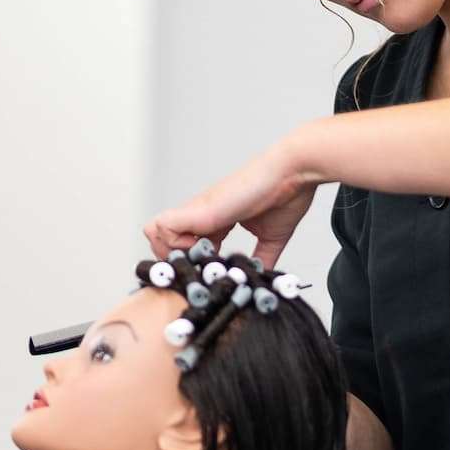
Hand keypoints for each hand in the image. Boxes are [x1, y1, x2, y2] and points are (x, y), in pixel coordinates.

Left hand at [144, 142, 319, 269]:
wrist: (293, 172)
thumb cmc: (286, 194)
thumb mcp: (272, 237)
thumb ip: (262, 258)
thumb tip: (260, 278)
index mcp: (217, 220)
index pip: (186, 245)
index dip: (191, 264)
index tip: (208, 277)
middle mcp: (203, 214)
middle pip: (163, 240)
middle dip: (175, 261)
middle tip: (198, 273)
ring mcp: (198, 210)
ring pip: (155, 233)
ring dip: (172, 254)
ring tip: (200, 262)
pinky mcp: (199, 209)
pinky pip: (163, 227)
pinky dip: (173, 246)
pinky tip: (200, 253)